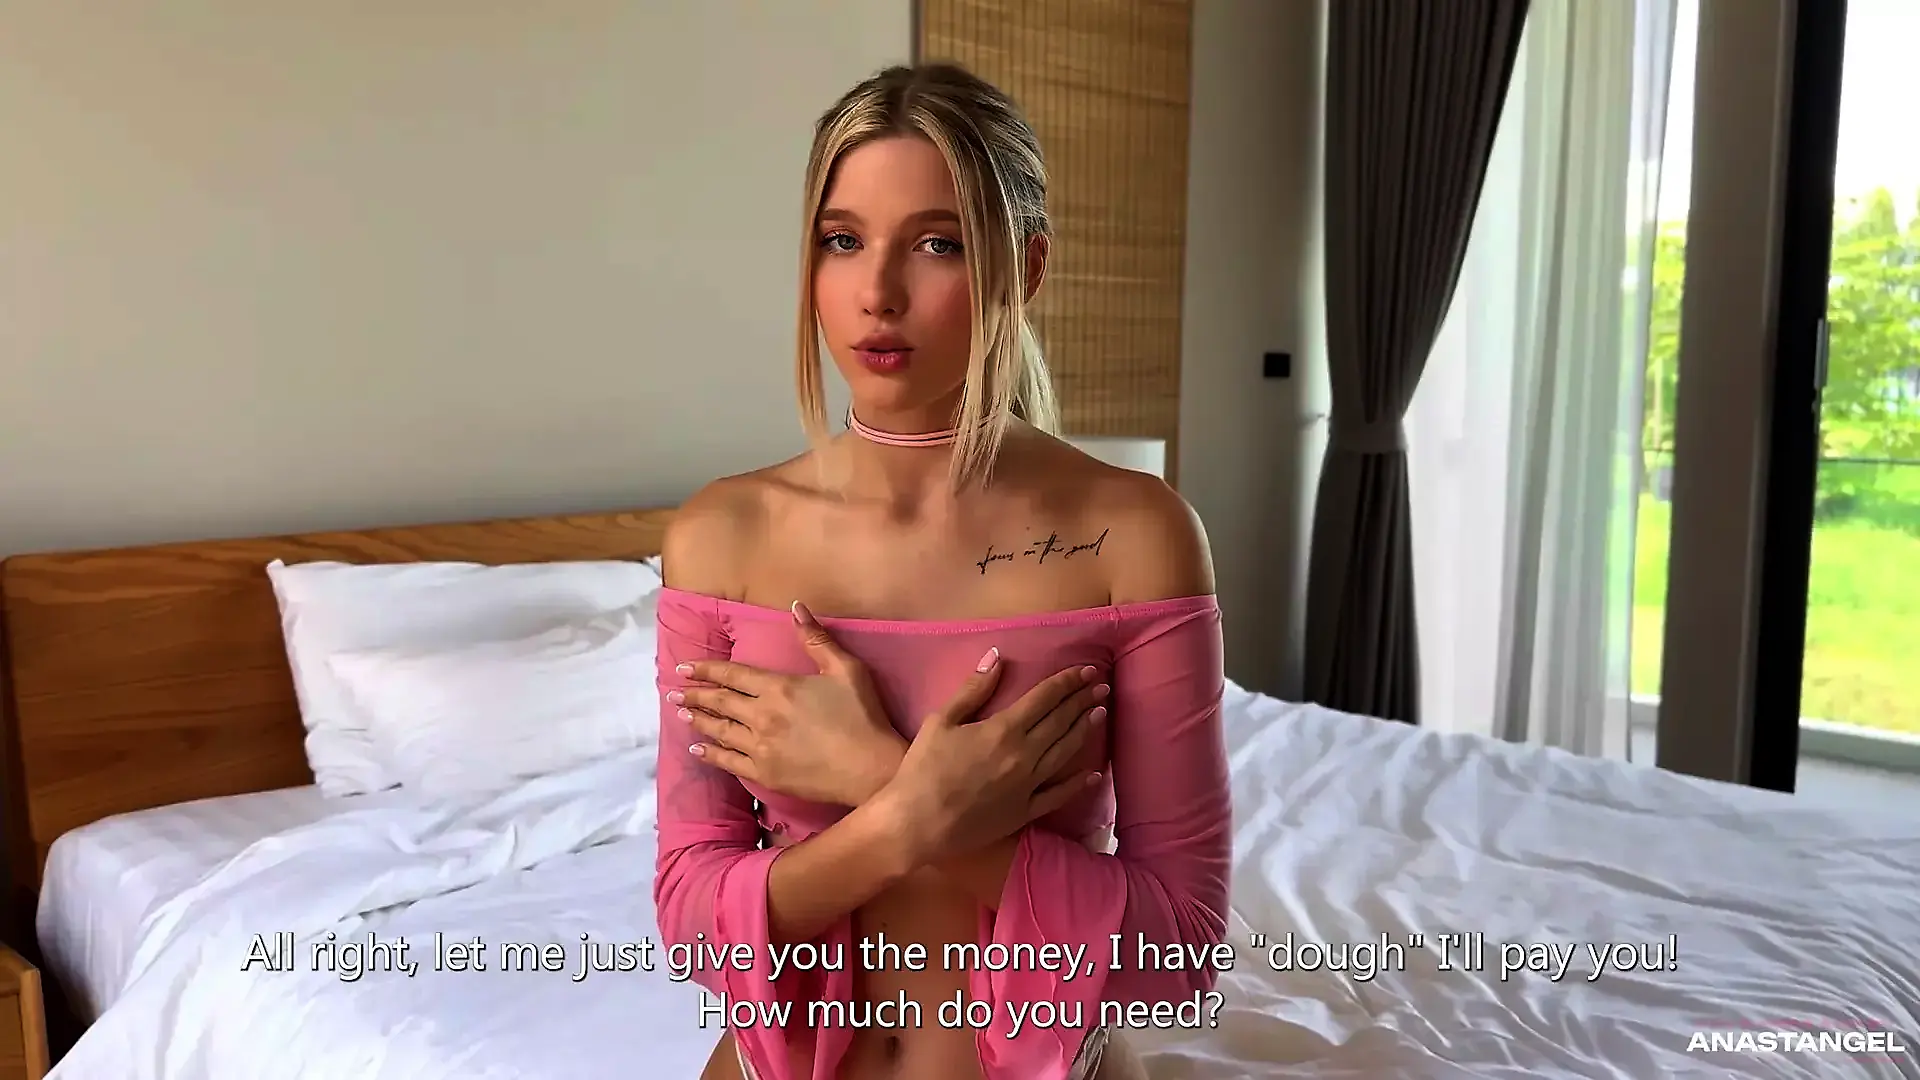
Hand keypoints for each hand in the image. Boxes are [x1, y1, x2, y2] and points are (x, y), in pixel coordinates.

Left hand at [675, 601, 903, 805]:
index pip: (733, 674)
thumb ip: (816, 638)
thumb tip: (795, 606)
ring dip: (698, 719)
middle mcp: (761, 715)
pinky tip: (698, 749)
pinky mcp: (765, 773)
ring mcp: (760, 747)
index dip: (707, 669)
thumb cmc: (862, 716)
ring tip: (681, 713)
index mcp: (778, 687)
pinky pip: (728, 761)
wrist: (870, 768)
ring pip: (719, 730)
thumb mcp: (846, 669)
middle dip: (694, 694)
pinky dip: (710, 753)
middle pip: (720, 701)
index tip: (684, 667)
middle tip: (673, 691)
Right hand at [879, 651, 1108, 860]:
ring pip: (1065, 753)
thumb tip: (997, 658)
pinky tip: (1092, 773)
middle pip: (1060, 722)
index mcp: (1004, 729)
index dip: (1067, 682)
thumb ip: (973, 690)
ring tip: (1100, 713)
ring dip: (1084, 731)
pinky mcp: (1025, 811)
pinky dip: (1077, 783)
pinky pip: (1058, 795)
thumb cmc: (923, 770)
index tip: (1086, 670)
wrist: (917, 824)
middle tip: (1101, 686)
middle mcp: (1024, 755)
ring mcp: (1028, 786)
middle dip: (1082, 701)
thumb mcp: (941, 721)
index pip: (1044, 698)